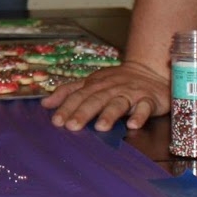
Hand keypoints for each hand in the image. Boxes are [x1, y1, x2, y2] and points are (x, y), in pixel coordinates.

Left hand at [41, 60, 168, 131]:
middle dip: (83, 112)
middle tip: (72, 126)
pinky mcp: (149, 99)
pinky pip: (144, 107)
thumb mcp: (91, 83)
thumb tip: (45, 103)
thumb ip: (69, 92)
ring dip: (109, 114)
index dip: (67, 107)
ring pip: (118, 103)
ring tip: (100, 127)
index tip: (56, 121)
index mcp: (96, 84)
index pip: (78, 95)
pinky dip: (139, 115)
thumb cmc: (117, 80)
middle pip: (95, 100)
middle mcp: (111, 88)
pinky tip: (133, 124)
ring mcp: (131, 93)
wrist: (150, 70)